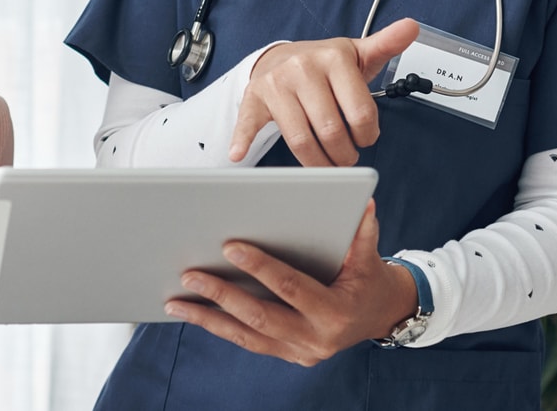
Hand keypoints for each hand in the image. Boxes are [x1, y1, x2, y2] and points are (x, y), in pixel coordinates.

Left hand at [163, 200, 417, 365]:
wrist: (381, 316)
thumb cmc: (369, 280)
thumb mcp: (369, 258)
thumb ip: (363, 233)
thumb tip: (363, 201)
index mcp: (334, 312)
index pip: (290, 287)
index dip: (260, 267)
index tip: (229, 247)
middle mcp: (315, 338)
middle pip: (259, 316)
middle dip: (221, 295)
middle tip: (189, 274)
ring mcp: (299, 351)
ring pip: (246, 335)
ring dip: (208, 318)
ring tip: (175, 302)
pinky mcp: (287, 354)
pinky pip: (248, 341)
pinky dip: (219, 327)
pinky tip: (194, 313)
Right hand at [229, 18, 419, 165]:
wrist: (282, 57)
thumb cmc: (324, 63)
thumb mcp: (357, 53)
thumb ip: (386, 45)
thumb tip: (412, 27)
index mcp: (333, 58)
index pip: (360, 113)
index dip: (367, 135)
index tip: (366, 138)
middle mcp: (303, 68)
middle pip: (331, 130)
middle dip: (344, 155)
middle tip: (346, 158)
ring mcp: (276, 84)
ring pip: (300, 139)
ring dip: (317, 163)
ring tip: (326, 165)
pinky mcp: (254, 98)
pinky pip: (249, 123)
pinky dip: (242, 141)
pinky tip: (239, 154)